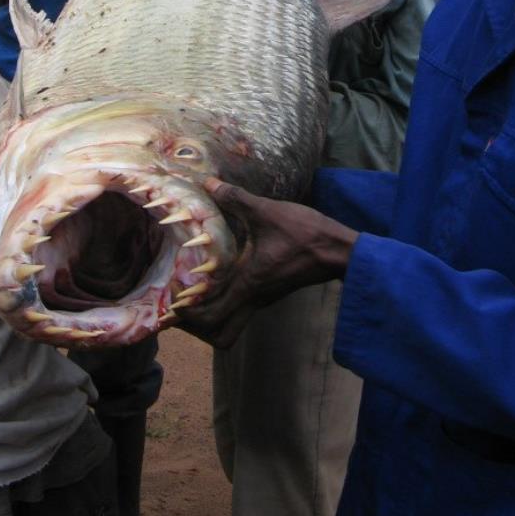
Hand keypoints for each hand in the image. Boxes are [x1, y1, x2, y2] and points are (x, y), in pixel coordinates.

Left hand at [176, 178, 357, 347]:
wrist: (341, 251)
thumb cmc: (306, 233)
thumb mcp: (267, 211)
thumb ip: (235, 198)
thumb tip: (208, 182)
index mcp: (247, 283)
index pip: (210, 316)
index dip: (187, 313)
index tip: (173, 295)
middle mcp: (253, 298)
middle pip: (218, 333)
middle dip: (195, 325)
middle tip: (178, 300)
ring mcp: (262, 298)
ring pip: (229, 323)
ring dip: (209, 314)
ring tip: (191, 289)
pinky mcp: (269, 292)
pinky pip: (239, 309)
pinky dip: (223, 302)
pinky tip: (216, 277)